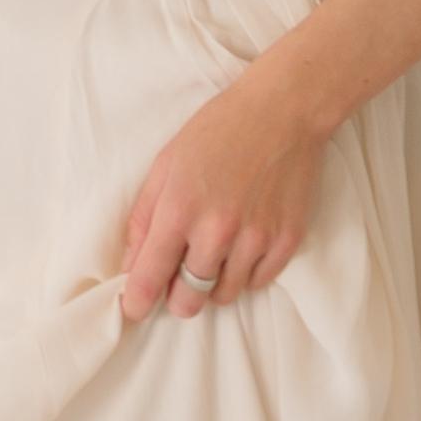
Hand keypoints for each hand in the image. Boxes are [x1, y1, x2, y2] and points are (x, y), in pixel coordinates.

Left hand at [118, 61, 331, 323]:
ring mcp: (256, 238)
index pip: (150, 278)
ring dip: (213, 283)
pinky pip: (258, 282)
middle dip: (177, 299)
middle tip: (178, 283)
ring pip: (224, 295)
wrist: (282, 111)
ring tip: (215, 254)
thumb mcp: (165, 165)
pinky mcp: (287, 240)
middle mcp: (217, 231)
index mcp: (179, 210)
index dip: (138, 302)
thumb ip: (144, 218)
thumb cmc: (217, 131)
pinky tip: (244, 245)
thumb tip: (133, 266)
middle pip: (189, 300)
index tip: (136, 309)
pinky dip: (247, 273)